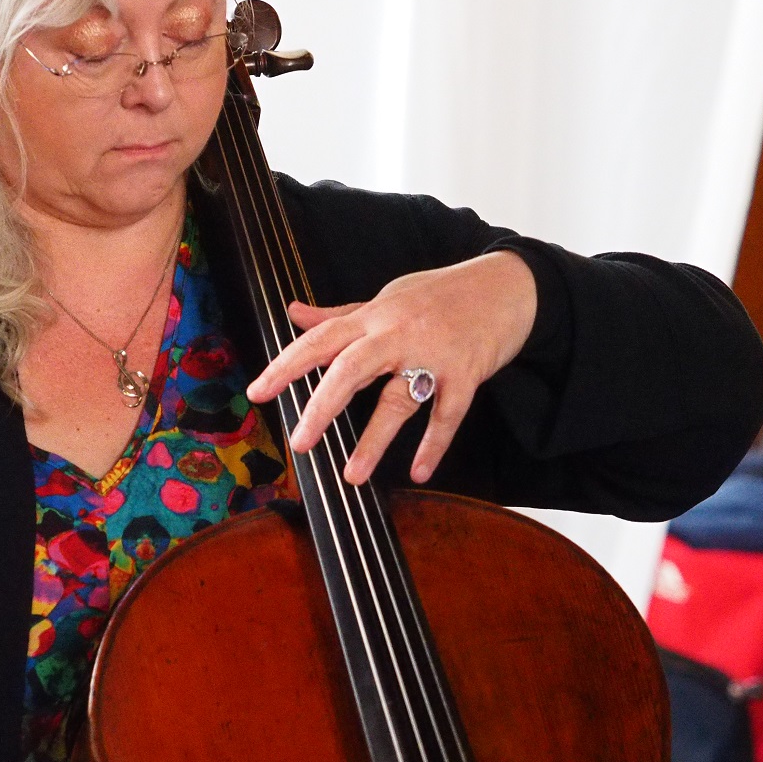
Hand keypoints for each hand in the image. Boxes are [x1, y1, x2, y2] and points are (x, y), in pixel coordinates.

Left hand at [247, 251, 536, 484]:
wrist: (506, 285)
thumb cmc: (439, 294)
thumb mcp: (386, 298)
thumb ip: (340, 313)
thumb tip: (294, 313)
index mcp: (373, 317)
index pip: (320, 340)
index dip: (285, 365)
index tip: (257, 393)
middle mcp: (398, 333)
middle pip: (351, 369)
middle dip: (321, 407)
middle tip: (299, 443)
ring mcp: (434, 355)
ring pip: (398, 400)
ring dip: (374, 441)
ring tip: (351, 475)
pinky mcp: (467, 373)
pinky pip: (447, 415)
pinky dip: (433, 445)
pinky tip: (418, 471)